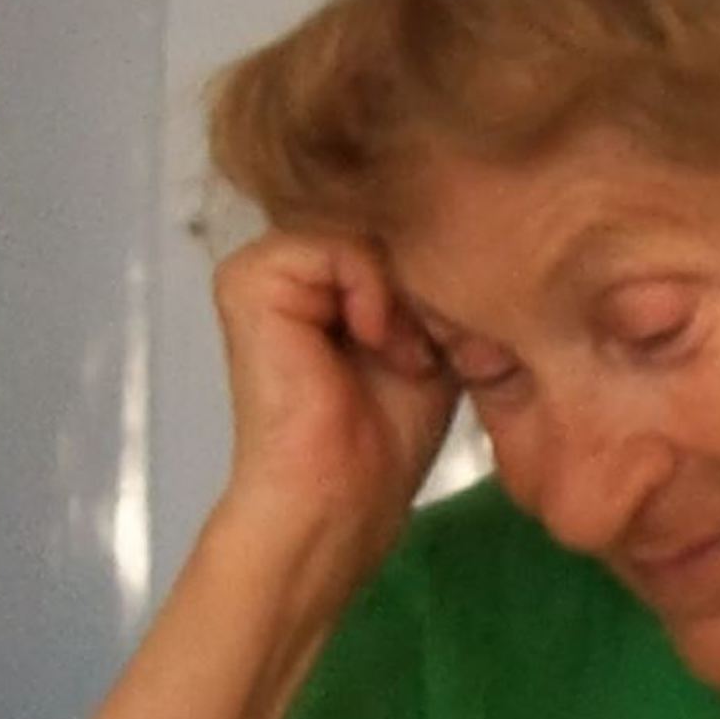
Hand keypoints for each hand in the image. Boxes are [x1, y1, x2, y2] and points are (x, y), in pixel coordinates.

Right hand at [210, 231, 458, 575]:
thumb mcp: (434, 335)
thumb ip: (435, 280)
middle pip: (387, 224)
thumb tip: (471, 228)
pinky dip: (373, 294)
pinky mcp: (248, 278)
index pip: (402, 227)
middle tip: (429, 352)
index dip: (445, 273)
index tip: (452, 339)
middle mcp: (291, 263)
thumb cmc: (387, 436)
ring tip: (404, 356)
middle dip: (428, 284)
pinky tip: (374, 344)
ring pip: (368, 234)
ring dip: (403, 297)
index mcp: (326, 275)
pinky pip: (338, 246)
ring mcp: (263, 266)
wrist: (345, 494)